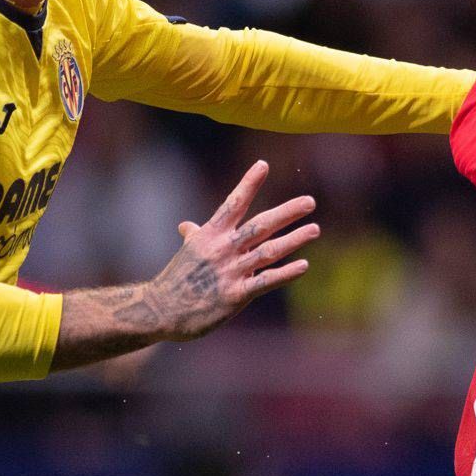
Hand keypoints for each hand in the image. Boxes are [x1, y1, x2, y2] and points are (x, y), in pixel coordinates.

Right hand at [140, 161, 318, 343]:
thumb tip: (186, 226)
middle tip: (310, 202)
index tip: (263, 165)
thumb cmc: (175, 280)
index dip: (248, 184)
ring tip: (315, 229)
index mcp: (211, 234)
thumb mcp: (185, 253)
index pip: (233, 203)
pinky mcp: (235, 295)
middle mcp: (223, 248)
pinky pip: (265, 282)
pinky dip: (285, 274)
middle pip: (260, 225)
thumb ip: (194, 237)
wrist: (160, 310)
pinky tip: (303, 266)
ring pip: (268, 251)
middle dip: (286, 213)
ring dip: (294, 240)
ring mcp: (230, 271)